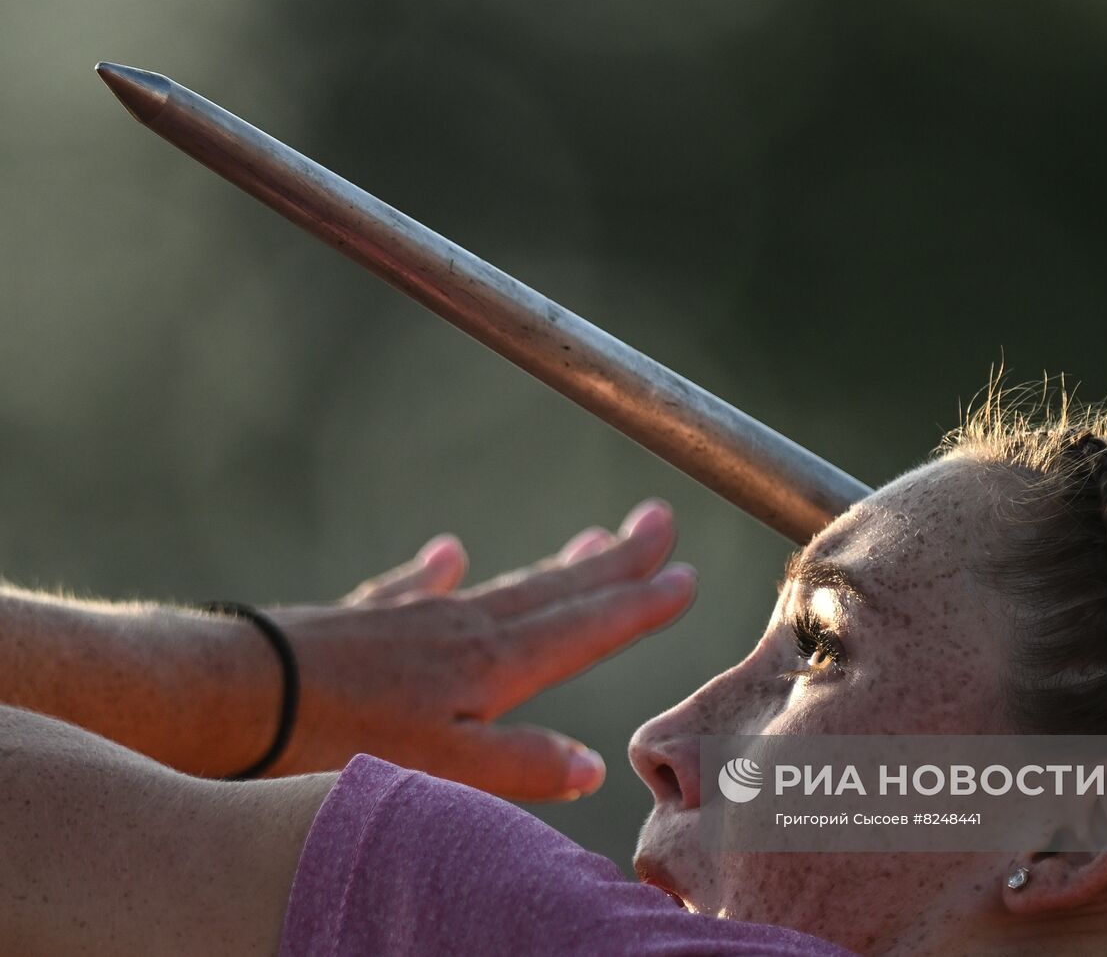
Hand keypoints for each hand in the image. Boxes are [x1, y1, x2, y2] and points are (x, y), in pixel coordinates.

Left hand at [265, 499, 694, 800]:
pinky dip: (440, 572)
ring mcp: (416, 618)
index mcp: (493, 667)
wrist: (239, 693)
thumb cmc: (343, 739)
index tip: (684, 575)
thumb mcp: (445, 768)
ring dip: (554, 566)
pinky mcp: (366, 619)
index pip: (586, 629)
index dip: (639, 605)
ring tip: (593, 540)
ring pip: (503, 585)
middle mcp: (464, 630)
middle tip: (658, 521)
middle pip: (556, 589)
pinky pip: (417, 588)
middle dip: (615, 561)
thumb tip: (592, 767)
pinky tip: (449, 553)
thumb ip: (520, 765)